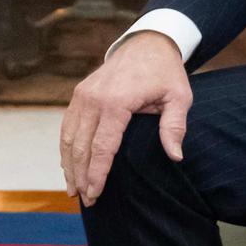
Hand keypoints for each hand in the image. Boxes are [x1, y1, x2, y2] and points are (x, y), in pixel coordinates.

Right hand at [60, 31, 191, 206]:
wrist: (147, 43)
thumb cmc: (165, 73)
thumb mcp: (179, 97)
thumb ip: (174, 126)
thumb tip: (175, 156)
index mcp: (116, 101)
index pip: (102, 147)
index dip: (97, 174)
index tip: (95, 195)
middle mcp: (93, 99)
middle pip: (81, 147)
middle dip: (81, 176)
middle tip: (86, 201)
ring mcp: (83, 95)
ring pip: (69, 138)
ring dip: (69, 166)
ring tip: (73, 190)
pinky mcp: (79, 94)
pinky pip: (68, 126)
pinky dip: (66, 148)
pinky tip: (69, 166)